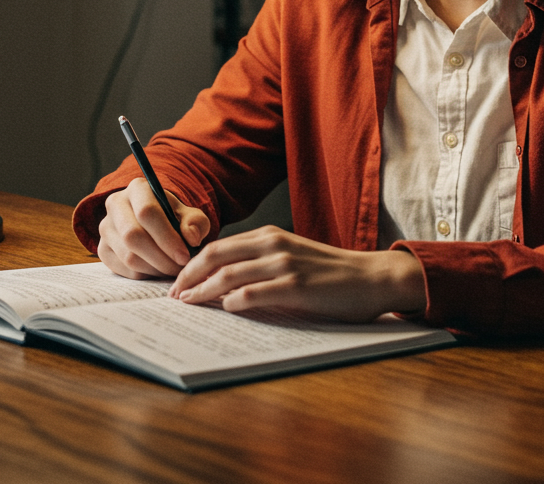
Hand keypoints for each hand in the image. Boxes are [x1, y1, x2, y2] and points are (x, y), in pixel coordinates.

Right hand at [97, 177, 209, 278]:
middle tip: (180, 268)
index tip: (185, 255)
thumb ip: (195, 223)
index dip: (167, 237)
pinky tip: (159, 270)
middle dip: (161, 257)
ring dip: (155, 268)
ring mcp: (106, 228)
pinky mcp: (103, 249)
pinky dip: (145, 274)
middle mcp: (116, 204)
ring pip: (128, 256)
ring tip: (173, 269)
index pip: (147, 212)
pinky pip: (124, 269)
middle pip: (133, 236)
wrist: (156, 224)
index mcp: (138, 188)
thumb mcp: (190, 215)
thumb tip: (191, 238)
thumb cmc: (175, 218)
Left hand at [167, 225, 426, 321]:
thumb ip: (260, 263)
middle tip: (173, 296)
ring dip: (203, 291)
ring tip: (189, 304)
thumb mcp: (291, 256)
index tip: (177, 282)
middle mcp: (272, 244)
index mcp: (268, 235)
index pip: (218, 246)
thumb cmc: (329, 273)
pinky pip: (254, 293)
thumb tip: (222, 283)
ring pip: (229, 275)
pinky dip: (234, 302)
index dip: (192, 264)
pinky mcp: (296, 287)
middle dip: (189, 276)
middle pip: (215, 256)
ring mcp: (284, 264)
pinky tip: (226, 309)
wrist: (370, 277)